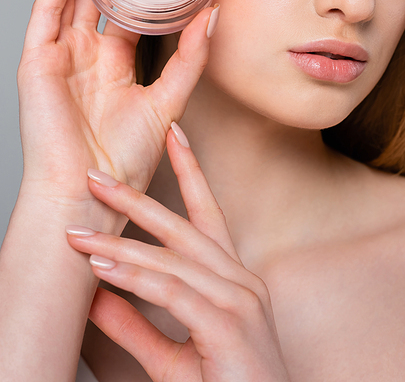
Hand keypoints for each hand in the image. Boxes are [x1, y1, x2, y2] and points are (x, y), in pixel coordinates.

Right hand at [18, 0, 216, 203]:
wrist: (88, 196)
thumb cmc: (124, 161)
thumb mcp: (167, 101)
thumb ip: (188, 60)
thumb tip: (212, 16)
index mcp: (113, 63)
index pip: (127, 6)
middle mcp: (85, 53)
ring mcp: (59, 55)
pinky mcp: (36, 60)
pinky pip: (47, 9)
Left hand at [66, 127, 290, 381]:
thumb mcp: (170, 355)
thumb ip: (135, 323)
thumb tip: (94, 297)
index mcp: (232, 280)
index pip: (208, 213)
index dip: (190, 170)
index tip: (174, 133)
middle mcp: (240, 281)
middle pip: (183, 226)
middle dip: (136, 198)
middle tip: (96, 177)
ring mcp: (239, 300)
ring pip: (172, 259)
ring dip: (121, 243)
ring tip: (79, 234)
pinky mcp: (228, 326)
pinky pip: (173, 292)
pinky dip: (134, 278)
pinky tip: (103, 269)